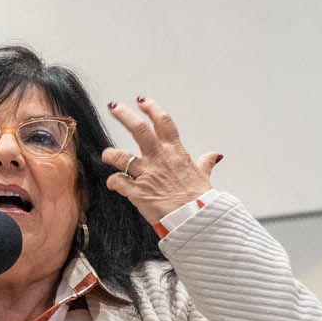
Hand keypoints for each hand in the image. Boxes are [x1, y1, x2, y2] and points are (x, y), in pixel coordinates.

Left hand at [101, 96, 222, 222]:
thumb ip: (205, 163)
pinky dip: (112, 182)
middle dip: (124, 114)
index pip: (163, 122)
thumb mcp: (203, 176)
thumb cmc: (199, 199)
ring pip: (120, 156)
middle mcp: (159, 158)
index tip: (142, 100)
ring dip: (109, 154)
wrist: (195, 219)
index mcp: (175, 152)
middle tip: (113, 106)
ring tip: (106, 154)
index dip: (152, 108)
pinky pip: (117, 182)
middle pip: (139, 129)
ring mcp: (146, 174)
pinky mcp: (136, 191)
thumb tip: (215, 155)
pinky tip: (112, 183)